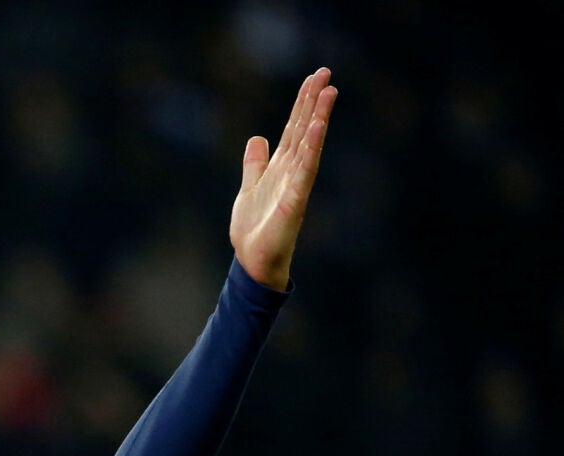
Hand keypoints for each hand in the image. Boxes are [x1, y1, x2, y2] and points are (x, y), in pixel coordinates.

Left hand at [230, 67, 337, 290]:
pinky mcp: (294, 200)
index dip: (302, 103)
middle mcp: (292, 171)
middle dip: (313, 101)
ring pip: (309, 144)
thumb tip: (256, 138)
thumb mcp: (249, 187)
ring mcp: (295, 184)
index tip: (314, 78)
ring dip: (318, 118)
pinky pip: (305, 170)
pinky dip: (312, 148)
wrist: (252, 261)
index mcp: (280, 166)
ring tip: (329, 91)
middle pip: (304, 129)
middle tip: (326, 72)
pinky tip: (318, 128)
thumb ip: (254, 164)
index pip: (294, 128)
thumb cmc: (254, 228)